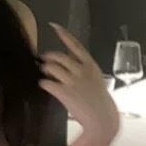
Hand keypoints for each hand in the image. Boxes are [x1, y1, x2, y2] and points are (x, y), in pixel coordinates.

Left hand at [38, 23, 119, 143]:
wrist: (102, 118)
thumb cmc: (98, 99)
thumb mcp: (95, 79)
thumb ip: (83, 68)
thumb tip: (68, 59)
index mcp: (91, 65)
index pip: (76, 45)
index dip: (64, 35)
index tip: (54, 26)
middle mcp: (81, 71)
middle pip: (59, 56)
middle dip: (48, 57)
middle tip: (43, 59)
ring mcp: (72, 81)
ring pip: (51, 67)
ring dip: (44, 69)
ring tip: (44, 72)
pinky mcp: (64, 93)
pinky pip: (47, 83)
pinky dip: (43, 83)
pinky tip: (44, 85)